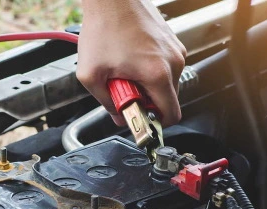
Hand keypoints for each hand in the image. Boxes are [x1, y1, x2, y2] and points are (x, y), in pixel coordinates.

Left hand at [76, 0, 185, 126]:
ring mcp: (175, 50)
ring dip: (146, 84)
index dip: (153, 123)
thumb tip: (117, 115)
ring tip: (124, 70)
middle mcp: (173, 62)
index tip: (138, 118)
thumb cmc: (103, 27)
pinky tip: (130, 59)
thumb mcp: (91, 74)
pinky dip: (148, 69)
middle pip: (167, 100)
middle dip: (146, 101)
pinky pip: (164, 66)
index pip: (171, 115)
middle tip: (123, 88)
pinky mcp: (172, 41)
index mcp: (158, 74)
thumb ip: (105, 102)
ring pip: (166, 83)